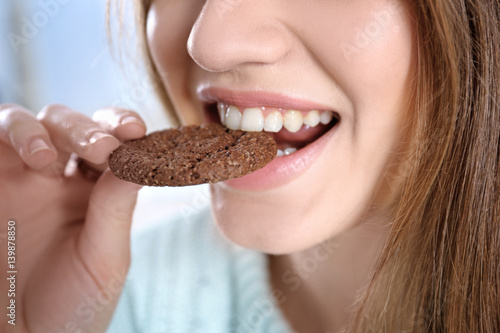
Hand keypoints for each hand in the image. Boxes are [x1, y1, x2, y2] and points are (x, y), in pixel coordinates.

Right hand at [0, 104, 145, 332]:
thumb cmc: (73, 306)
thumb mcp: (104, 257)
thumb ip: (117, 206)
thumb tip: (141, 156)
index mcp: (96, 191)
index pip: (111, 141)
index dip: (121, 126)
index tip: (135, 129)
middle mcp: (57, 178)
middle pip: (69, 126)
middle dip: (84, 130)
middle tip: (101, 149)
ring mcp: (18, 180)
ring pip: (24, 125)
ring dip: (35, 130)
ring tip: (43, 159)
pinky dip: (5, 135)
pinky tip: (24, 155)